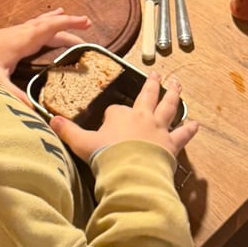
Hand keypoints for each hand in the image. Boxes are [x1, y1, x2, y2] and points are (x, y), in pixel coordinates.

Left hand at [0, 8, 89, 102]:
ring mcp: (20, 31)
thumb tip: (35, 111)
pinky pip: (38, 24)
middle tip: (89, 24)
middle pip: (51, 25)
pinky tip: (54, 16)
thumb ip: (15, 94)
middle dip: (70, 23)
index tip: (85, 23)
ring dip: (61, 21)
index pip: (49, 28)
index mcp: (23, 40)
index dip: (68, 24)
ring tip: (77, 19)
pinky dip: (50, 21)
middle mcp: (24, 32)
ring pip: (45, 23)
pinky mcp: (16, 33)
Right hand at [50, 73, 198, 162]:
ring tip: (178, 84)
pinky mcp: (171, 144)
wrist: (130, 172)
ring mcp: (159, 129)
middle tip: (156, 74)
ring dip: (173, 95)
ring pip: (168, 107)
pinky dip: (189, 129)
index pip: (115, 111)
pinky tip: (196, 124)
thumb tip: (51, 121)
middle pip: (148, 96)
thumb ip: (68, 132)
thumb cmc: (106, 156)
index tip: (107, 125)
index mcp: (120, 115)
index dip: (111, 117)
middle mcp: (142, 117)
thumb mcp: (81, 143)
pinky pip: (183, 134)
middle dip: (151, 85)